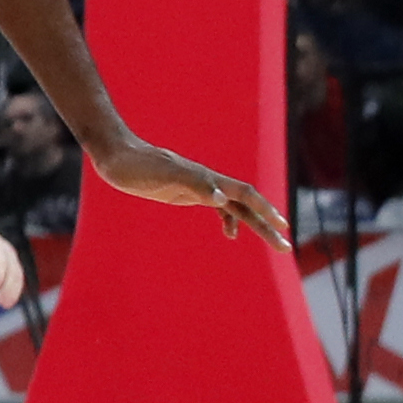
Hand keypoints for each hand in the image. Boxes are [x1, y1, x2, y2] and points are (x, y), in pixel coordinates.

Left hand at [0, 198, 27, 306]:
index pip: (1, 261)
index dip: (0, 274)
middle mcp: (9, 251)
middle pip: (14, 271)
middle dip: (9, 287)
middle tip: (1, 304)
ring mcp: (12, 257)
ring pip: (18, 275)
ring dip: (14, 291)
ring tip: (4, 305)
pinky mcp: (12, 263)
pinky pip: (17, 277)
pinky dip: (15, 289)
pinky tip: (8, 301)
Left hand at [87, 135, 292, 249]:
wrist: (116, 155)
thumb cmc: (136, 165)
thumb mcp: (162, 175)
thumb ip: (193, 184)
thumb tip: (221, 199)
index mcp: (206, 178)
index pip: (245, 194)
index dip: (265, 210)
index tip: (283, 226)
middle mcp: (207, 182)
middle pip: (246, 205)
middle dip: (267, 225)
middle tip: (286, 247)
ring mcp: (198, 188)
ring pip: (235, 208)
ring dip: (254, 224)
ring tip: (272, 242)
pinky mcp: (185, 193)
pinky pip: (217, 207)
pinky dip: (228, 220)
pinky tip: (230, 234)